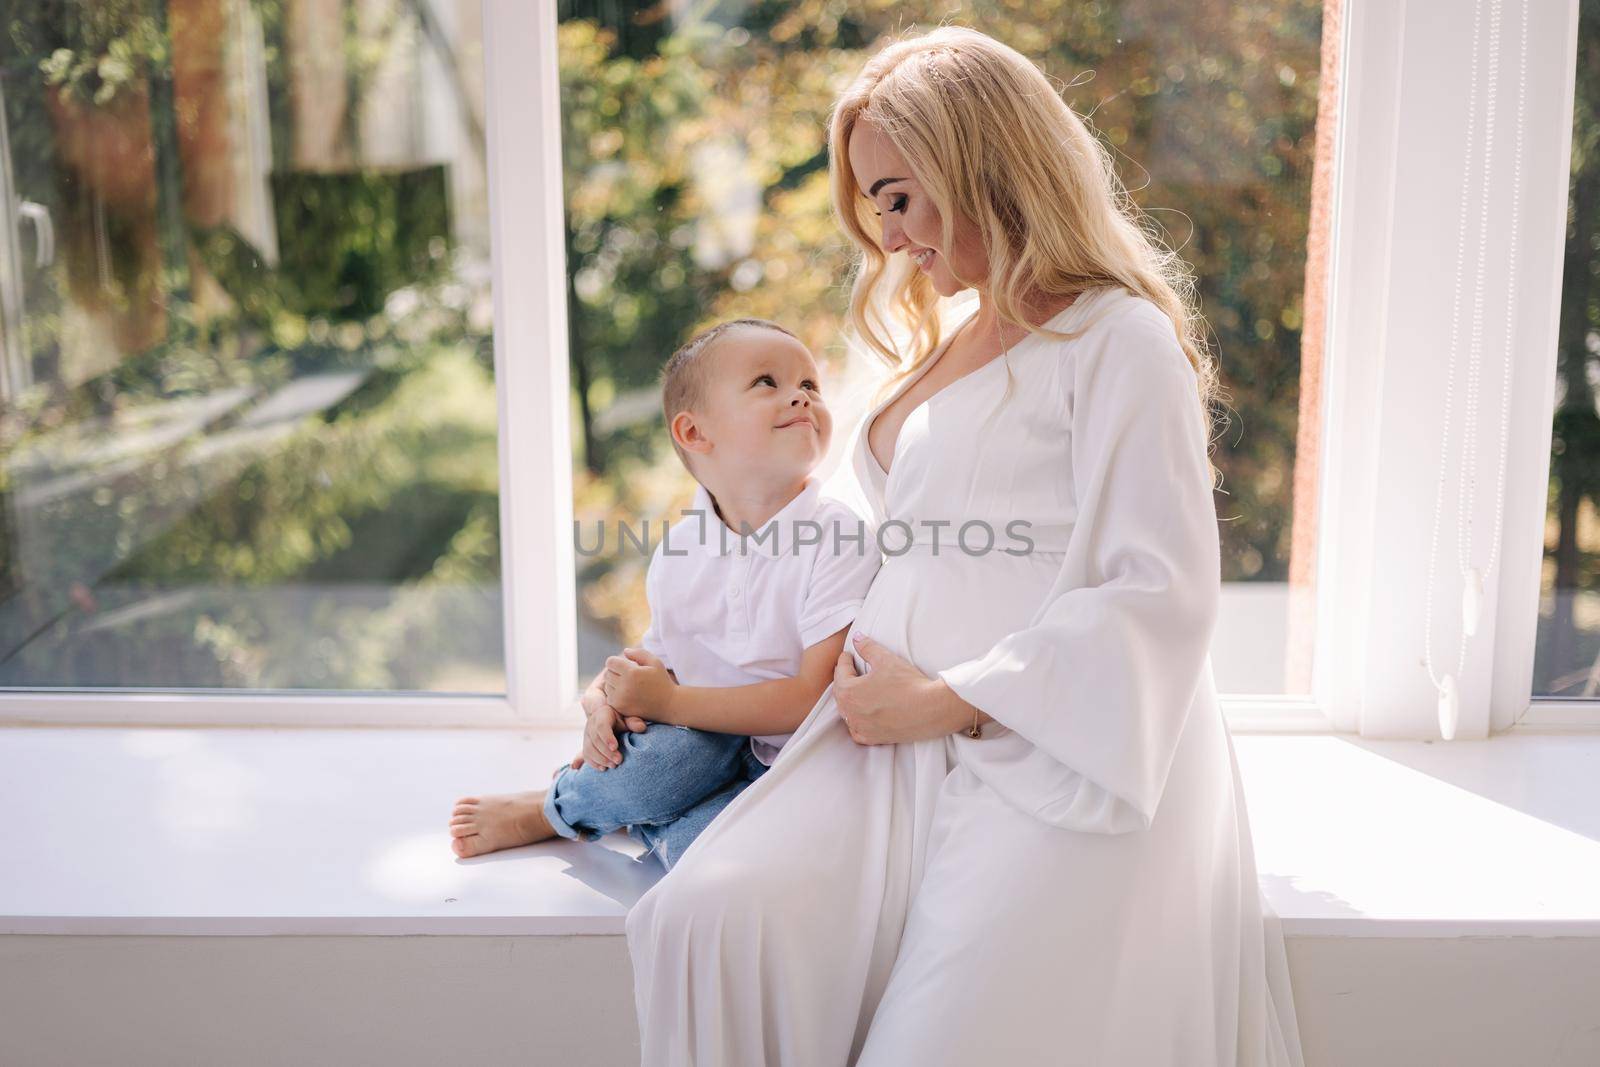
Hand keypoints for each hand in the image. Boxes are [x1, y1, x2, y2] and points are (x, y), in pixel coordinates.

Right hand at [580, 704, 647, 770]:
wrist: (614, 724)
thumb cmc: (623, 722)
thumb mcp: (628, 720)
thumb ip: (634, 723)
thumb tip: (642, 727)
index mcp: (602, 714)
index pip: (601, 726)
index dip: (607, 737)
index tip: (615, 747)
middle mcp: (591, 724)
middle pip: (595, 740)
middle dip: (606, 752)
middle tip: (619, 761)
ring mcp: (586, 735)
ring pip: (589, 749)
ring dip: (601, 759)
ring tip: (613, 766)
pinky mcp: (585, 746)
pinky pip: (586, 756)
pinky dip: (594, 763)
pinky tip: (604, 768)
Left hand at [601, 647, 675, 717]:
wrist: (669, 704)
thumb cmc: (662, 681)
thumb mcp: (655, 662)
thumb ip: (639, 653)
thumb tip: (624, 652)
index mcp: (632, 673)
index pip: (610, 662)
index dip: (616, 662)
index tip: (624, 665)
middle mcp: (624, 686)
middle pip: (607, 674)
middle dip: (615, 672)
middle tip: (627, 675)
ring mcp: (621, 699)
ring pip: (607, 686)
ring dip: (614, 684)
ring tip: (628, 685)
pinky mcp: (620, 708)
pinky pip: (609, 698)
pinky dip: (615, 695)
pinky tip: (627, 694)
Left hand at [834, 633, 974, 744]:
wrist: (931, 709)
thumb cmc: (907, 683)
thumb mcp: (886, 659)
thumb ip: (867, 647)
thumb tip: (857, 637)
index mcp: (849, 692)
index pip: (841, 672)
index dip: (844, 660)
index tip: (848, 655)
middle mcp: (850, 712)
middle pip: (840, 693)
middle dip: (843, 679)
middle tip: (848, 670)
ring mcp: (861, 727)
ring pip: (847, 713)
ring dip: (848, 701)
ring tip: (855, 690)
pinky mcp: (874, 738)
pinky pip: (857, 731)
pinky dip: (856, 723)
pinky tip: (862, 717)